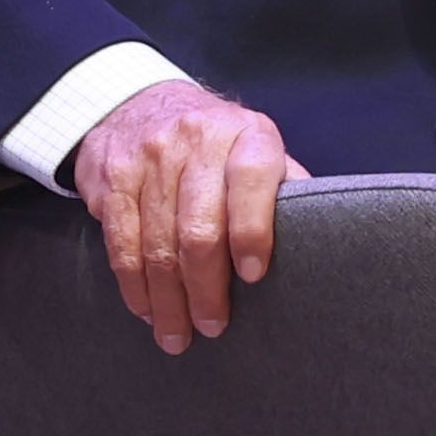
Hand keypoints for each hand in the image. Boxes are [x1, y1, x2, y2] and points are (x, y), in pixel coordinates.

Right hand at [70, 80, 304, 354]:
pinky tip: (145, 306)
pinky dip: (132, 282)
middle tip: (213, 326)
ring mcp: (149, 158)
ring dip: (166, 298)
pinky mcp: (112, 177)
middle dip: (205, 287)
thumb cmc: (219, 144)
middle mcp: (196, 142)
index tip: (254, 276)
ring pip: (155, 242)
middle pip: (198, 227)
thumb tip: (323, 239)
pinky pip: (120, 240)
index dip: (252, 233)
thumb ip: (284, 189)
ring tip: (176, 333)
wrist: (141, 103)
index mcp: (247, 136)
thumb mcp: (259, 149)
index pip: (251, 183)